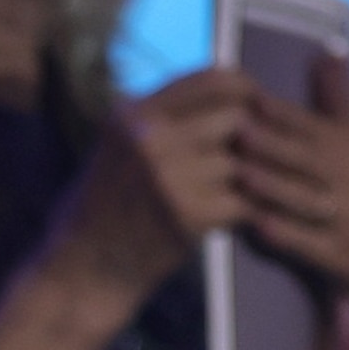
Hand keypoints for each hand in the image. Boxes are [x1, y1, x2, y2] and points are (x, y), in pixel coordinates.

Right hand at [47, 69, 254, 314]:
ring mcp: (168, 175)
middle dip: (257, 135)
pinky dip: (252, 209)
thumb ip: (164, 117)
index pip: (212, 79)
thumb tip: (231, 87)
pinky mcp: (188, 213)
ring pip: (245, 160)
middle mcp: (149, 137)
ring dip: (256, 176)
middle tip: (267, 152)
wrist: (82, 271)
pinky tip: (250, 215)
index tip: (261, 104)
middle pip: (237, 116)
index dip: (247, 88)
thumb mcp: (119, 145)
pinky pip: (245, 200)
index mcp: (132, 113)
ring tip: (260, 186)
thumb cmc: (103, 207)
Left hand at [235, 54, 348, 319]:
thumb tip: (327, 51)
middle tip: (235, 128)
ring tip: (240, 173)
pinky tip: (259, 225)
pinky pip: (312, 244)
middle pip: (307, 159)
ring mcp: (348, 219)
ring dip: (274, 187)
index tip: (247, 95)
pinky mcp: (341, 256)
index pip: (313, 124)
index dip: (281, 111)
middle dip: (273, 144)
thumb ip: (339, 99)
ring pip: (307, 200)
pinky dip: (288, 234)